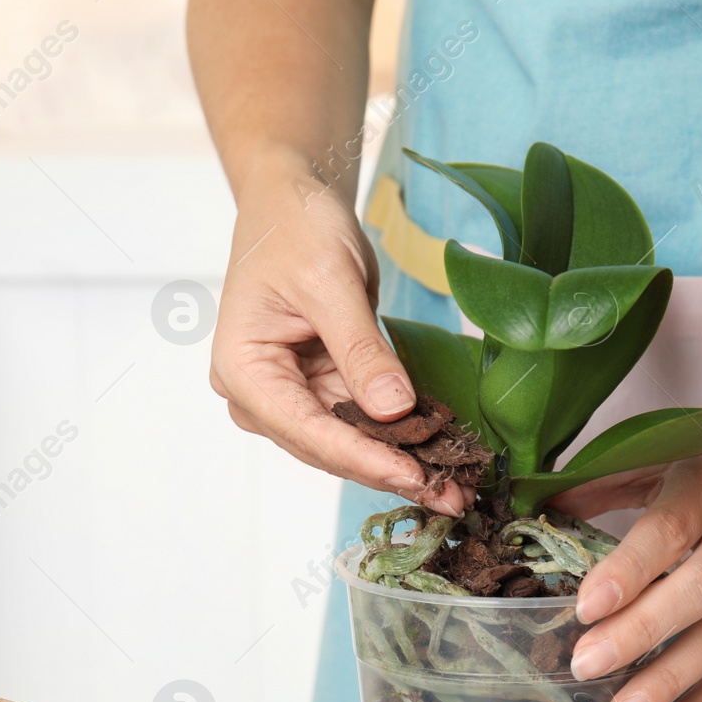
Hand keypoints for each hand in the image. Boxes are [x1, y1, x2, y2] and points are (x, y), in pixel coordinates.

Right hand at [209, 163, 469, 514]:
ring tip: (457, 486)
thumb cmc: (297, 228)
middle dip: (390, 471)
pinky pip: (364, 422)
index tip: (415, 477)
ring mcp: (290, 396)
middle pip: (329, 448)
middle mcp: (259, 396)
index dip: (364, 458)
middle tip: (453, 498)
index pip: (308, 430)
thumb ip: (361, 349)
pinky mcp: (322, 390)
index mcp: (243, 370)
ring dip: (402, 463)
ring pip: (350, 444)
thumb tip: (394, 411)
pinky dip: (402, 437)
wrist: (293, 203)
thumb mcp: (330, 282)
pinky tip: (444, 453)